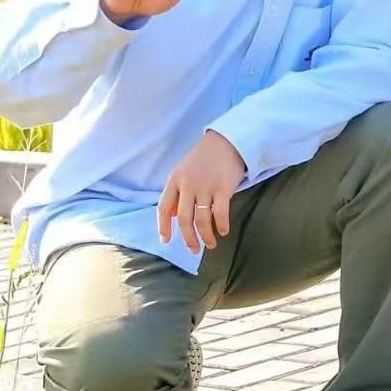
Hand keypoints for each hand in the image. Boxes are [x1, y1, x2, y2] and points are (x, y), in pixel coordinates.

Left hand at [158, 129, 246, 253]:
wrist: (228, 141)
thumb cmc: (204, 157)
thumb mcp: (183, 170)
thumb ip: (176, 191)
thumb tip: (170, 216)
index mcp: (175, 179)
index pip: (163, 208)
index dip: (163, 227)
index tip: (165, 241)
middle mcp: (188, 185)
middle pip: (183, 219)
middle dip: (188, 238)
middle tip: (193, 250)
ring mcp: (205, 187)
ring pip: (201, 220)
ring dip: (206, 236)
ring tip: (210, 244)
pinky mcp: (223, 189)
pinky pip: (220, 214)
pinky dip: (221, 226)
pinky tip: (223, 231)